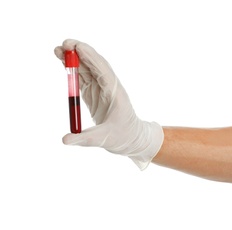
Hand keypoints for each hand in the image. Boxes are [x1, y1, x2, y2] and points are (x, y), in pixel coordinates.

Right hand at [54, 39, 163, 169]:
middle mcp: (109, 87)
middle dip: (80, 53)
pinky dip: (73, 69)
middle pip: (94, 64)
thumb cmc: (122, 138)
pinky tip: (63, 62)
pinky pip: (83, 77)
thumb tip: (65, 140)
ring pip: (87, 68)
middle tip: (63, 44)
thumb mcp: (104, 140)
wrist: (131, 139)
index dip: (90, 58)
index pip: (103, 70)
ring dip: (74, 58)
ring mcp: (101, 89)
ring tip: (58, 50)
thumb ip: (84, 139)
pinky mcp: (94, 93)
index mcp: (115, 93)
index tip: (77, 47)